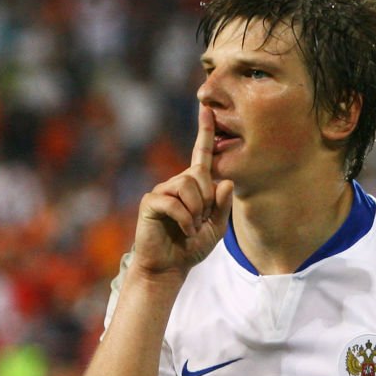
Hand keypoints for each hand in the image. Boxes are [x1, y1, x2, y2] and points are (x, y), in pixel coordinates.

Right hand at [133, 103, 233, 275]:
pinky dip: (185, 219)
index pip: (202, 155)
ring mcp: (162, 191)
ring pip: (187, 186)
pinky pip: (173, 202)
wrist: (168, 267)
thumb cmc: (190, 247)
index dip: (205, 132)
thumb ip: (223, 206)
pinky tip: (184, 230)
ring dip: (196, 211)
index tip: (207, 108)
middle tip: (201, 222)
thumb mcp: (216, 228)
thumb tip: (225, 181)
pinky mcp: (150, 202)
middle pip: (199, 174)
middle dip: (206, 201)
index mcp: (194, 187)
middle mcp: (177, 183)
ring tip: (191, 227)